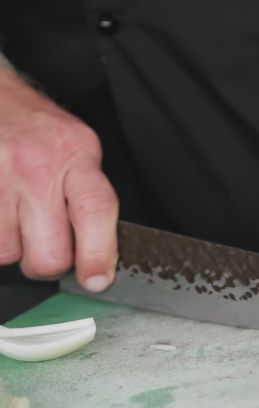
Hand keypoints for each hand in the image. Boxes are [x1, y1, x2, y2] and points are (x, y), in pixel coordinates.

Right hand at [0, 69, 118, 290]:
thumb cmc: (37, 129)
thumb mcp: (78, 148)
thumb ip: (89, 196)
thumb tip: (101, 254)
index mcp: (76, 156)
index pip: (95, 210)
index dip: (98, 252)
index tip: (98, 279)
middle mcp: (35, 167)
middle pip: (48, 253)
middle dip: (48, 262)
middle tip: (47, 244)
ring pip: (7, 254)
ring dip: (11, 248)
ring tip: (14, 218)